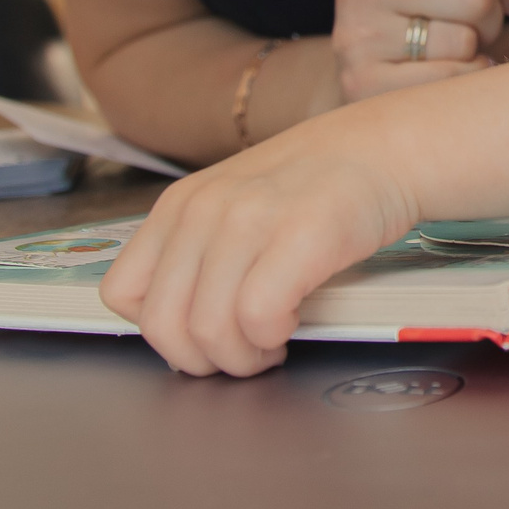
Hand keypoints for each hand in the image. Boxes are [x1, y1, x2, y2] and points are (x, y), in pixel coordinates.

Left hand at [100, 132, 414, 376]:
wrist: (386, 148)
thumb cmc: (316, 187)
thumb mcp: (234, 204)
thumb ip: (199, 254)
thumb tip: (183, 333)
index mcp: (178, 205)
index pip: (122, 293)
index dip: (161, 330)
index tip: (201, 333)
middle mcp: (203, 210)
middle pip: (163, 325)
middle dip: (202, 359)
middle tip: (242, 354)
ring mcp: (248, 221)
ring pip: (209, 331)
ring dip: (243, 357)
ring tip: (271, 344)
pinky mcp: (298, 237)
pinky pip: (258, 318)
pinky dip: (274, 337)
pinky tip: (294, 321)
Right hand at [332, 0, 508, 101]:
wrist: (368, 77)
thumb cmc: (425, 17)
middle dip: (495, 18)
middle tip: (482, 31)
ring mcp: (357, 36)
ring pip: (465, 41)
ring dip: (478, 52)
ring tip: (459, 52)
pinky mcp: (364, 84)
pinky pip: (450, 80)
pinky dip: (466, 81)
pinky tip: (453, 79)